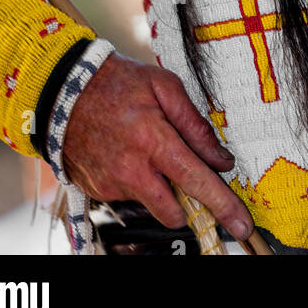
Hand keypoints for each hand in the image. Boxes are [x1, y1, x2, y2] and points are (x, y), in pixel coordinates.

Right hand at [61, 52, 253, 240]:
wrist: (65, 92)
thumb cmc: (117, 83)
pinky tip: (128, 153)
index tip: (241, 224)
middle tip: (189, 179)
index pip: (196, 181)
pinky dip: (138, 180)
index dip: (223, 205)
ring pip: (153, 203)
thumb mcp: (164, 86)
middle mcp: (132, 169)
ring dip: (160, 187)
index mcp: (153, 139)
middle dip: (189, 204)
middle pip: (175, 211)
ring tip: (148, 150)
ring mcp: (113, 184)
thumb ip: (195, 124)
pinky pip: (131, 196)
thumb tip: (221, 159)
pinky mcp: (100, 191)